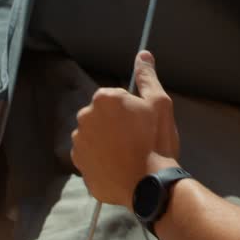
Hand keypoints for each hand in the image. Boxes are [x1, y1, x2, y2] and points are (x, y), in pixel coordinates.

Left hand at [71, 51, 180, 207]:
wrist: (149, 185)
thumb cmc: (156, 141)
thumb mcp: (160, 104)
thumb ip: (147, 78)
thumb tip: (143, 54)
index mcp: (103, 99)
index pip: (114, 99)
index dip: (130, 111)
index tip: (141, 124)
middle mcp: (85, 118)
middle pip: (101, 117)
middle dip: (115, 125)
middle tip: (136, 140)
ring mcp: (79, 144)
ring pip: (94, 138)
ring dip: (106, 143)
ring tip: (128, 156)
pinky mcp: (79, 166)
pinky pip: (91, 159)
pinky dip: (101, 162)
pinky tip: (119, 168)